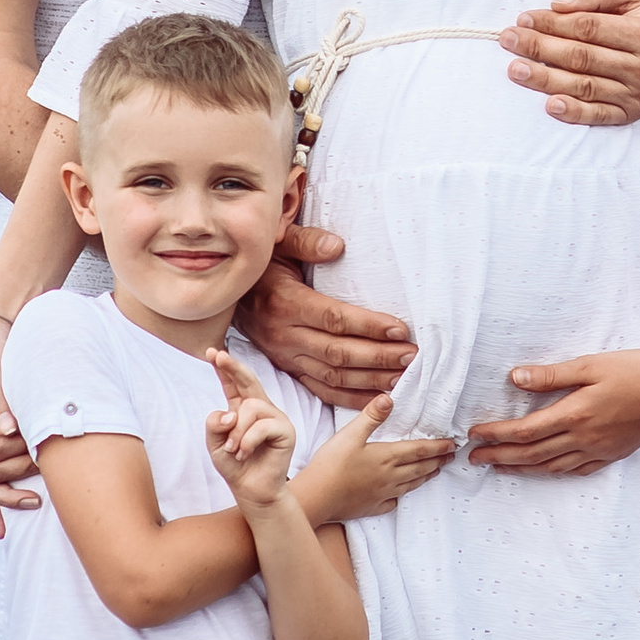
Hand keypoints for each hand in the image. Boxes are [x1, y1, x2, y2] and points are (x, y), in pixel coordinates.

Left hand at [206, 350, 299, 515]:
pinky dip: (247, 441)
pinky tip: (245, 453)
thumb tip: (230, 413)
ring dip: (236, 431)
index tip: (212, 352)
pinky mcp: (286, 430)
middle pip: (249, 380)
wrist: (252, 491)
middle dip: (233, 367)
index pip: (234, 384)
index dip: (225, 368)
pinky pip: (262, 426)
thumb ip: (215, 424)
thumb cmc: (235, 466)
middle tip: (219, 356)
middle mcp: (261, 409)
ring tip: (234, 450)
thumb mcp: (215, 444)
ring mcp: (276, 418)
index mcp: (243, 410)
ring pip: (251, 408)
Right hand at [236, 219, 419, 406]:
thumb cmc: (263, 264)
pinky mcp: (288, 369)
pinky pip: (321, 391)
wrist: (228, 293)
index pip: (333, 320)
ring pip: (333, 377)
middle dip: (378, 357)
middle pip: (338, 353)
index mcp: (285, 303)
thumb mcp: (279, 242)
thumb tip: (337, 247)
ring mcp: (285, 357)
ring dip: (371, 380)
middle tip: (412, 355)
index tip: (400, 329)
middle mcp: (284, 335)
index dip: (368, 326)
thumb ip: (307, 241)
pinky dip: (351, 399)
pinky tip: (379, 398)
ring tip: (404, 376)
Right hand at [297, 388, 458, 524]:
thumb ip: (371, 416)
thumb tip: (389, 398)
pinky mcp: (371, 507)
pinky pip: (392, 502)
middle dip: (437, 461)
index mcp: (386, 457)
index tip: (452, 445)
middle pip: (419, 468)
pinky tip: (400, 495)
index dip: (437, 447)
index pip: (419, 450)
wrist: (316, 497)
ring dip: (425, 477)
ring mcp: (381, 494)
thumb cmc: (331, 465)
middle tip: (450, 458)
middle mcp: (389, 477)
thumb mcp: (350, 434)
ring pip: (410, 485)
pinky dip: (401, 496)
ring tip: (435, 472)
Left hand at [465, 349, 639, 475]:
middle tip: (474, 459)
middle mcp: (583, 439)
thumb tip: (515, 378)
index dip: (496, 434)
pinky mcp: (612, 454)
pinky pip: (576, 470)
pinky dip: (553, 472)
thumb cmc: (638, 371)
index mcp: (575, 415)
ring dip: (521, 468)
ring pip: (551, 467)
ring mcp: (598, 451)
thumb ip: (553, 375)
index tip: (473, 434)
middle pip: (531, 454)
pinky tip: (544, 470)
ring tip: (499, 467)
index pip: (525, 430)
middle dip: (499, 457)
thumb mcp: (592, 365)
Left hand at [502, 0, 639, 126]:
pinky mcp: (634, 112)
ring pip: (585, 86)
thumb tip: (560, 4)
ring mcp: (639, 92)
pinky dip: (575, 113)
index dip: (553, 24)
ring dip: (546, 79)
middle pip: (582, 57)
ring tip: (516, 70)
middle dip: (540, 48)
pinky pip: (600, 115)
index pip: (588, 27)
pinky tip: (550, 105)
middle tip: (508, 40)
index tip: (524, 19)